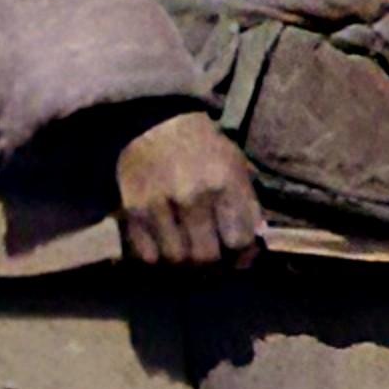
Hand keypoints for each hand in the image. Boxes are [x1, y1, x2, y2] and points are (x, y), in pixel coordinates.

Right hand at [115, 111, 262, 266]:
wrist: (155, 125)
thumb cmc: (204, 147)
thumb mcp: (237, 166)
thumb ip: (247, 204)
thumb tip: (256, 241)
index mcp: (225, 184)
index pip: (239, 241)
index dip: (243, 254)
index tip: (241, 255)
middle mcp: (192, 198)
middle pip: (207, 257)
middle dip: (214, 264)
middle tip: (214, 257)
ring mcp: (159, 207)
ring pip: (177, 260)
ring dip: (186, 263)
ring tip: (190, 252)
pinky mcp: (133, 213)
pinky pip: (148, 256)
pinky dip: (159, 258)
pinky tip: (167, 246)